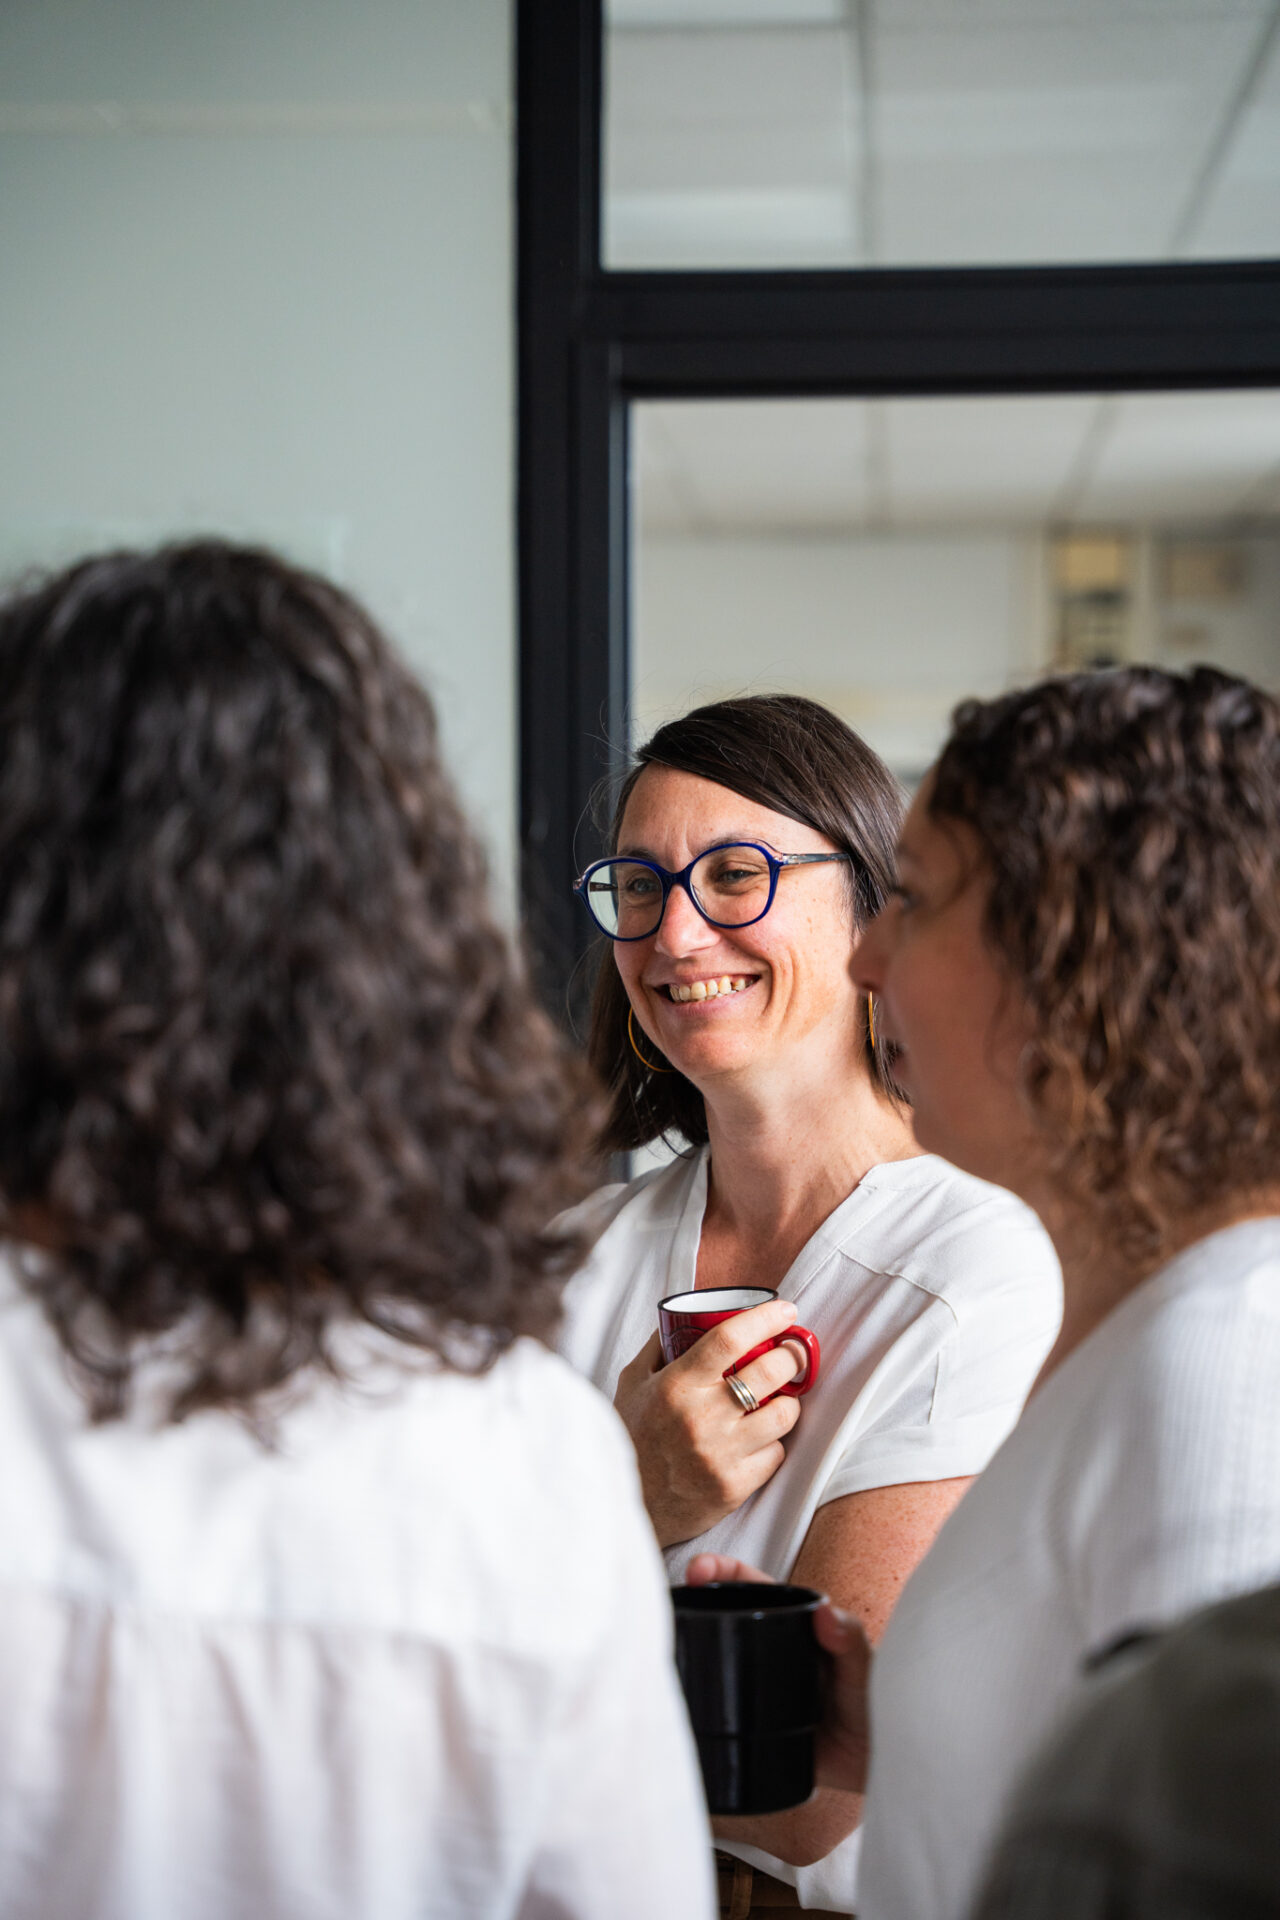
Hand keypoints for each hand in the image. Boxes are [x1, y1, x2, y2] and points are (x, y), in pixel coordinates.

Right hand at [613, 1300, 804, 1548]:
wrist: (628, 1506)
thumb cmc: (632, 1438)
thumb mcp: (633, 1384)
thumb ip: (657, 1348)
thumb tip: (683, 1316)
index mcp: (676, 1386)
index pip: (729, 1339)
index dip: (765, 1318)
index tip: (785, 1310)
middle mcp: (701, 1417)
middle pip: (769, 1372)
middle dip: (792, 1355)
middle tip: (792, 1352)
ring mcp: (720, 1454)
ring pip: (783, 1415)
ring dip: (788, 1402)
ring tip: (780, 1398)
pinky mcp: (734, 1486)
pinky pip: (776, 1454)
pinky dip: (773, 1443)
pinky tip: (759, 1439)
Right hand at [686, 1553, 870, 1795]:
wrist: (877, 1764)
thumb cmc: (878, 1706)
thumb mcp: (865, 1669)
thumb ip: (850, 1641)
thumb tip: (825, 1613)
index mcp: (798, 1626)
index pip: (755, 1589)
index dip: (724, 1573)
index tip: (700, 1568)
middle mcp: (774, 1650)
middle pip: (727, 1616)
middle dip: (696, 1600)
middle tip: (674, 1595)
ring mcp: (760, 1684)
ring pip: (719, 1657)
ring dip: (692, 1644)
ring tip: (664, 1637)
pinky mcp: (753, 1722)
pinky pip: (721, 1705)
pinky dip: (698, 1696)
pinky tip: (679, 1694)